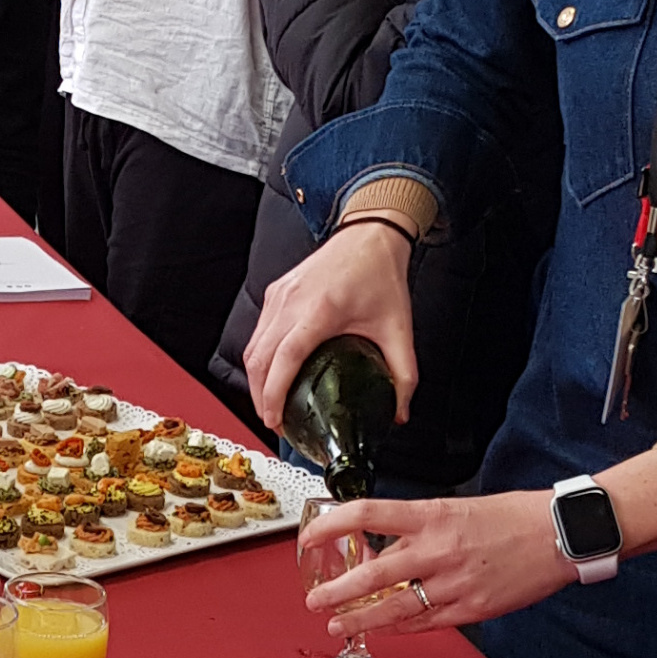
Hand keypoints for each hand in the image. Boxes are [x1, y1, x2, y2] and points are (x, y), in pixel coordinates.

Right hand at [245, 224, 416, 432]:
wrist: (370, 236)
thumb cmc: (380, 273)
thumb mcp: (398, 329)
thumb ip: (403, 374)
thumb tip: (400, 411)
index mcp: (319, 310)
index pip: (283, 359)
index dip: (273, 394)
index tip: (274, 419)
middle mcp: (292, 301)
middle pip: (258, 358)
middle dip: (260, 396)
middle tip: (273, 421)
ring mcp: (279, 296)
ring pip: (253, 346)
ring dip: (256, 379)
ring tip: (270, 403)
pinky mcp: (275, 292)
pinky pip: (258, 332)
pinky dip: (260, 358)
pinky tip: (273, 373)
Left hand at [299, 485, 572, 635]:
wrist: (560, 534)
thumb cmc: (511, 516)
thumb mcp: (457, 508)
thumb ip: (417, 529)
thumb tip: (380, 548)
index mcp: (433, 515)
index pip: (367, 515)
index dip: (332, 527)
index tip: (310, 538)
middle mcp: (439, 550)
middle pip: (373, 574)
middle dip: (337, 592)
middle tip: (315, 600)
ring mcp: (455, 583)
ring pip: (395, 607)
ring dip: (360, 620)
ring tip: (337, 625)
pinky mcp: (472, 609)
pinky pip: (426, 623)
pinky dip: (400, 628)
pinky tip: (383, 630)